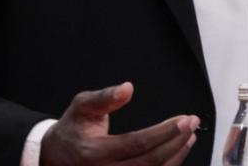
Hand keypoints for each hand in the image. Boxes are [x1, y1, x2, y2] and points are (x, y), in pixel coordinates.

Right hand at [40, 82, 200, 165]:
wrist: (55, 156)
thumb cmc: (72, 129)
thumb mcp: (81, 106)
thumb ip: (104, 97)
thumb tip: (127, 88)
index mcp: (93, 152)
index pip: (136, 144)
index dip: (163, 133)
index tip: (184, 119)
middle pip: (149, 163)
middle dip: (176, 142)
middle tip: (192, 123)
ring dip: (176, 155)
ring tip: (189, 135)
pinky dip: (168, 164)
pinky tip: (178, 149)